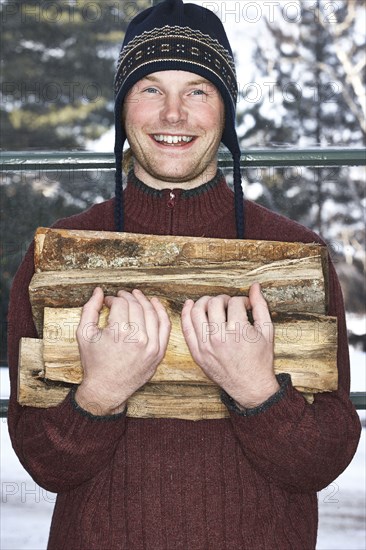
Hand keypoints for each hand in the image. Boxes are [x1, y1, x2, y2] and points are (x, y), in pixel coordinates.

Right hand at [75, 287, 170, 414]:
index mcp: (118, 333)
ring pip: (152, 313)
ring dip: (144, 300)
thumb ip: (90, 309)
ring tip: (137, 295)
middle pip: (136, 306)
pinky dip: (161, 312)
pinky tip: (154, 304)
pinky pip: (165, 327)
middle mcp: (138, 338)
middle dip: (127, 297)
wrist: (106, 389)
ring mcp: (151, 346)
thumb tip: (98, 291)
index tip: (108, 301)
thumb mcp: (84, 334)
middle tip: (121, 295)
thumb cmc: (94, 362)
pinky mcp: (159, 352)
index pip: (121, 304)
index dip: (113, 299)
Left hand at [181, 282, 278, 408]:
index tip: (244, 305)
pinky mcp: (197, 352)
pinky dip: (186, 313)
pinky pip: (186, 328)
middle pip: (215, 303)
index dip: (242, 300)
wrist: (250, 386)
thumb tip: (255, 286)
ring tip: (213, 304)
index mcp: (239, 331)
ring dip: (204, 302)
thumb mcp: (266, 332)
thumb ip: (260, 306)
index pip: (235, 302)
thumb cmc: (260, 360)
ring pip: (197, 311)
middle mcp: (220, 337)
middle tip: (229, 304)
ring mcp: (206, 345)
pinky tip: (190, 305)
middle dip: (223, 299)